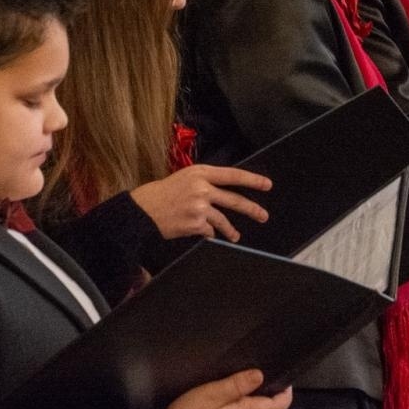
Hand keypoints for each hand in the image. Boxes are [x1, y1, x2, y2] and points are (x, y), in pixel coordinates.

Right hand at [130, 165, 272, 240]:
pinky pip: (210, 231)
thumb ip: (204, 182)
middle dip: (252, 209)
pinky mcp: (195, 224)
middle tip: (263, 215)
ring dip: (231, 230)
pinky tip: (207, 234)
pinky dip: (210, 233)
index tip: (267, 184)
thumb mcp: (184, 178)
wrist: (140, 210)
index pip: (233, 174)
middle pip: (234, 199)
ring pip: (223, 219)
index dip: (252, 180)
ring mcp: (199, 207)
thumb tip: (224, 190)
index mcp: (200, 173)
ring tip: (236, 236)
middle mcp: (202, 188)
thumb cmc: (161, 193)